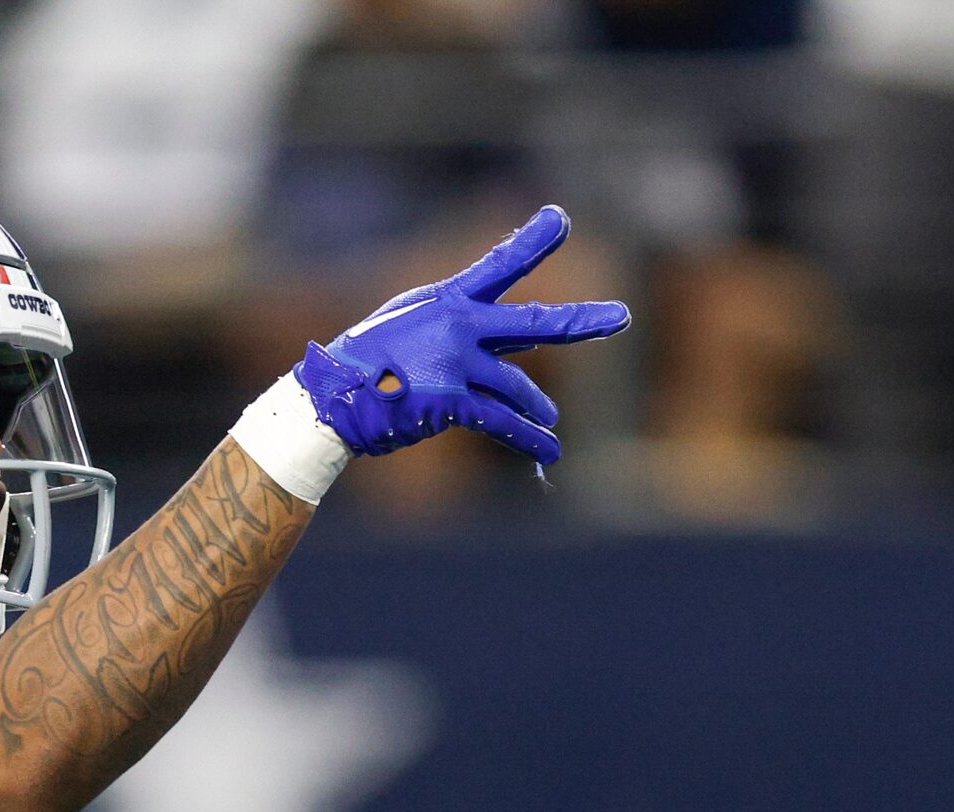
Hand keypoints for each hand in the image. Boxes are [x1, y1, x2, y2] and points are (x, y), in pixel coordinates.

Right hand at [295, 206, 631, 464]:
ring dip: (536, 409)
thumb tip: (528, 342)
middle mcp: (458, 325)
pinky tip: (549, 452)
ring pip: (516, 387)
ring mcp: (456, 363)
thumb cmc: (369, 362)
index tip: (560, 217)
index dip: (532, 242)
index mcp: (447, 299)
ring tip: (551, 422)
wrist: (332, 397)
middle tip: (622, 317)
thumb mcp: (415, 325)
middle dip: (582, 321)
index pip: (498, 264)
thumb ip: (473, 330)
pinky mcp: (451, 401)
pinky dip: (528, 439)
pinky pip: (502, 422)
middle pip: (535, 322)